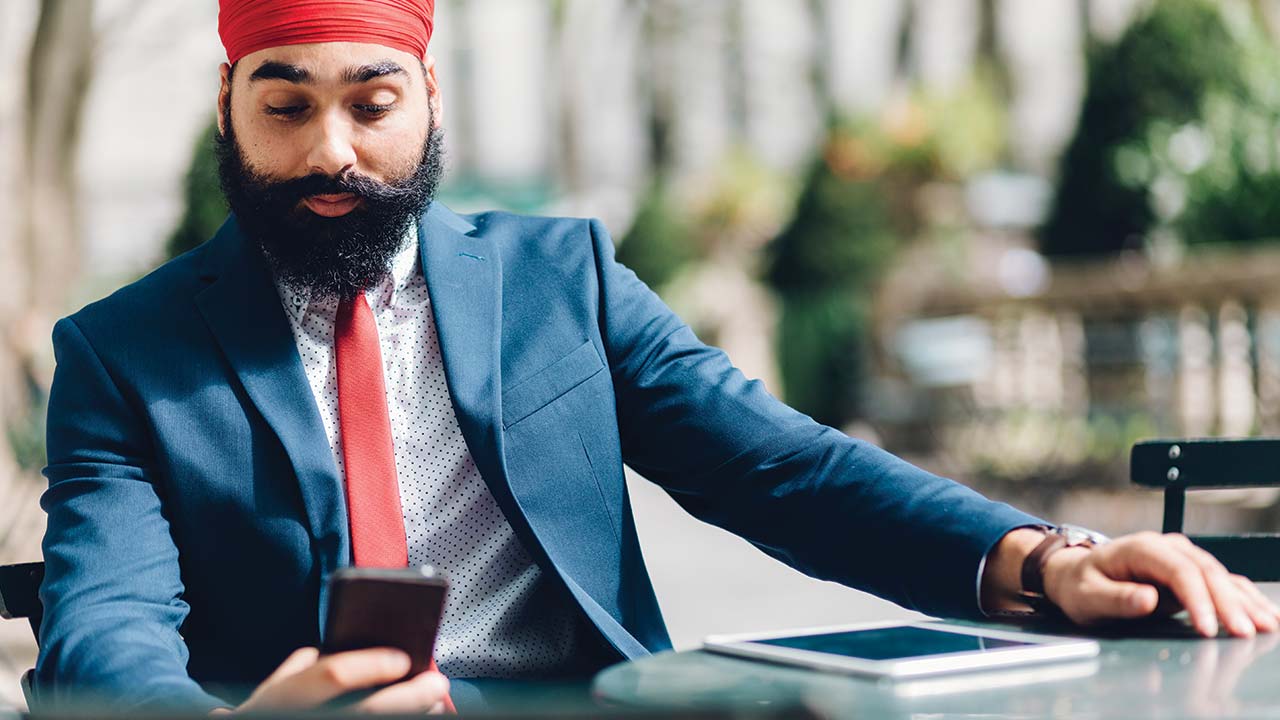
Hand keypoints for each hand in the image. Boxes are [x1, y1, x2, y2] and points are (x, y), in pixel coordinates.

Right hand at [211, 647, 449, 714]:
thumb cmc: (267, 714)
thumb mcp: (271, 688)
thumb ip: (302, 666)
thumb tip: (337, 646)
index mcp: (284, 698)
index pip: (332, 675)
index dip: (371, 665)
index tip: (403, 657)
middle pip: (368, 712)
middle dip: (410, 697)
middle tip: (437, 682)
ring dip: (414, 716)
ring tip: (436, 703)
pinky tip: (422, 717)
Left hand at [1042, 531, 1279, 636]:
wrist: (1076, 575)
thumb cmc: (1080, 585)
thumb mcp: (1087, 596)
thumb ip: (1116, 598)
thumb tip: (1148, 599)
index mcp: (1142, 548)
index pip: (1179, 571)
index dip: (1198, 599)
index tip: (1209, 628)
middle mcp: (1167, 548)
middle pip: (1206, 572)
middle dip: (1229, 604)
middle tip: (1245, 633)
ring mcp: (1181, 558)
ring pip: (1221, 577)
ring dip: (1245, 601)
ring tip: (1267, 626)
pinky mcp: (1190, 573)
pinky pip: (1222, 583)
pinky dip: (1244, 598)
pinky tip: (1264, 614)